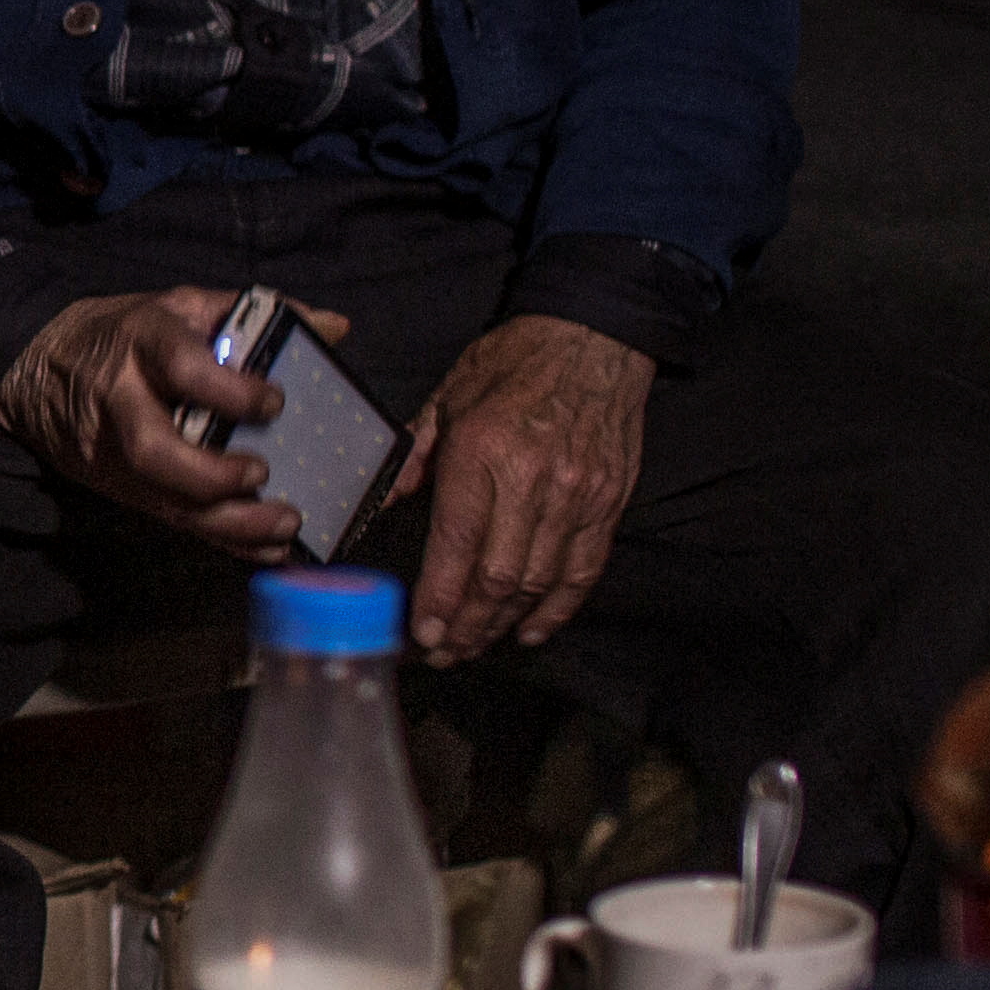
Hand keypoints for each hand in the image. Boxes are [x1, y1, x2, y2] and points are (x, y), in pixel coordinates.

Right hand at [0, 284, 350, 557]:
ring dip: (226, 522)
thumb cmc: (124, 333)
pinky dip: (223, 540)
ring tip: (284, 526)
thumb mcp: (180, 305)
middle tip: (262, 474)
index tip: (274, 401)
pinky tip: (267, 548)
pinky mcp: (118, 487)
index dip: (228, 389)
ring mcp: (114, 453)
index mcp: (141, 343)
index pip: (179, 367)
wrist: (36, 368)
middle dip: (212, 474)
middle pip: (155, 450)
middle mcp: (122, 401)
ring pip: (162, 498)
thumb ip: (255, 314)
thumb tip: (334, 327)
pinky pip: (171, 519)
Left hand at [395, 313, 651, 663]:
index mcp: (483, 451)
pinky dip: (559, 608)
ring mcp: (578, 494)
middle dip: (467, 624)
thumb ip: (415, 457)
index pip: (457, 542)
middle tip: (443, 653)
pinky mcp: (610, 501)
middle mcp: (533, 479)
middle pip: (498, 575)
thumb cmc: (514, 364)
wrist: (594, 337)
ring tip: (476, 647)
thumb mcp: (449, 397)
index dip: (439, 597)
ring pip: (539, 580)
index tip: (423, 631)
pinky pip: (584, 569)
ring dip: (504, 624)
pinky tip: (531, 630)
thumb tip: (380, 506)